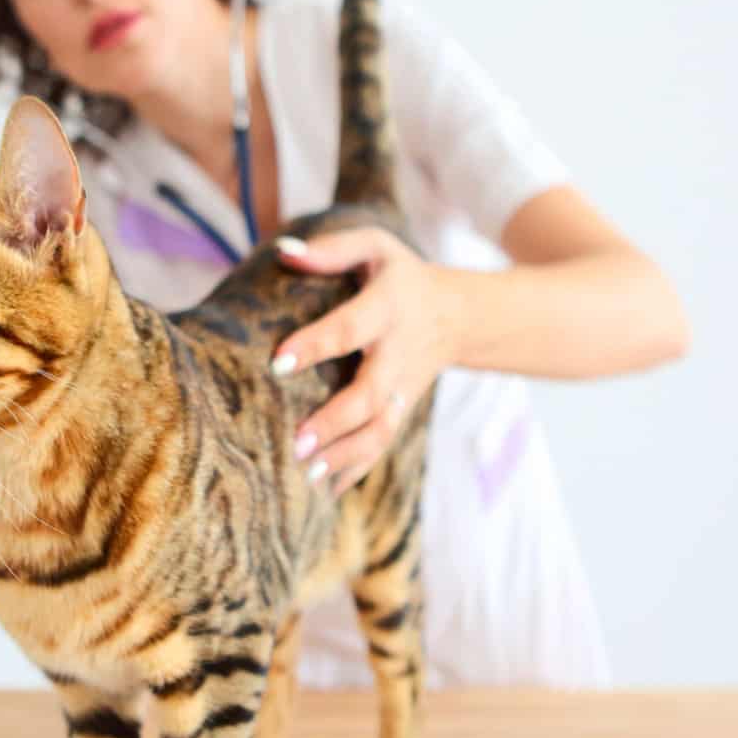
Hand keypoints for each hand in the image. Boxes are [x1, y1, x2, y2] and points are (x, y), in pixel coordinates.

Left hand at [270, 228, 458, 495]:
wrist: (459, 315)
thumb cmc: (400, 276)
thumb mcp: (375, 247)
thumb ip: (331, 249)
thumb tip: (282, 252)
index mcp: (388, 307)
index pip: (351, 328)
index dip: (317, 344)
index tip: (278, 362)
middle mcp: (398, 353)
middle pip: (371, 394)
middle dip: (334, 421)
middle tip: (296, 442)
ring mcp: (403, 388)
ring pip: (380, 429)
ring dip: (345, 455)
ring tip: (308, 474)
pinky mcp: (402, 410)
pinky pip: (383, 443)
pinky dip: (357, 469)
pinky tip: (326, 490)